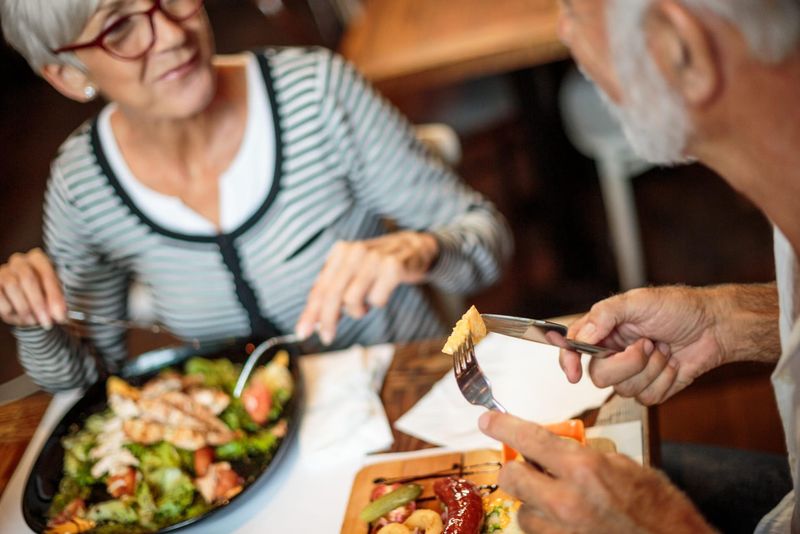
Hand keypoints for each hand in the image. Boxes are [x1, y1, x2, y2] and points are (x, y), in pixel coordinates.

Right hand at [0, 248, 66, 328]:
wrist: (21, 301)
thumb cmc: (41, 296)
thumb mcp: (51, 298)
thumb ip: (55, 303)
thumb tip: (60, 316)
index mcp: (38, 259)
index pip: (47, 274)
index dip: (54, 296)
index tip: (60, 316)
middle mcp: (19, 261)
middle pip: (28, 278)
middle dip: (38, 303)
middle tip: (46, 322)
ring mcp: (3, 271)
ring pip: (12, 285)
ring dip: (24, 307)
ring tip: (32, 321)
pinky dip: (8, 308)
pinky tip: (15, 315)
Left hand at [295, 231, 437, 343]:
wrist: (414, 248)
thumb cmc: (378, 265)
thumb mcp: (353, 269)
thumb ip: (334, 289)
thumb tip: (316, 320)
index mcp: (340, 252)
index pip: (320, 287)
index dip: (310, 312)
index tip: (303, 332)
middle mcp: (355, 252)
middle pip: (333, 295)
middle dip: (327, 320)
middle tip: (327, 338)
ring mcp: (374, 259)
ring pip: (353, 300)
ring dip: (358, 309)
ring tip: (366, 302)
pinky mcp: (393, 268)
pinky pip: (377, 300)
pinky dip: (378, 303)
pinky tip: (383, 291)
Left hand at [479, 411, 712, 533]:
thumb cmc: (661, 511)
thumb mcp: (626, 468)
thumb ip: (585, 457)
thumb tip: (557, 451)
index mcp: (584, 469)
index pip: (529, 439)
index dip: (503, 425)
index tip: (487, 420)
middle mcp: (565, 501)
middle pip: (511, 477)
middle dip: (517, 470)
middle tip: (531, 469)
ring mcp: (562, 532)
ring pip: (522, 511)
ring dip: (534, 504)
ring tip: (561, 504)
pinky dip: (548, 526)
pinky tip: (570, 523)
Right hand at [559, 286, 729, 404]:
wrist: (715, 326)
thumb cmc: (678, 308)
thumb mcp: (638, 300)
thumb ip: (604, 315)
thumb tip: (582, 337)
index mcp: (603, 330)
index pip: (573, 348)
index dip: (568, 361)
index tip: (573, 372)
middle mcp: (613, 353)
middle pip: (599, 376)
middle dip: (627, 363)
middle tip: (646, 344)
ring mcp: (632, 373)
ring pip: (624, 390)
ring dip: (651, 369)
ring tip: (663, 348)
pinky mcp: (652, 388)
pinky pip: (647, 398)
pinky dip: (664, 380)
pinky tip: (673, 363)